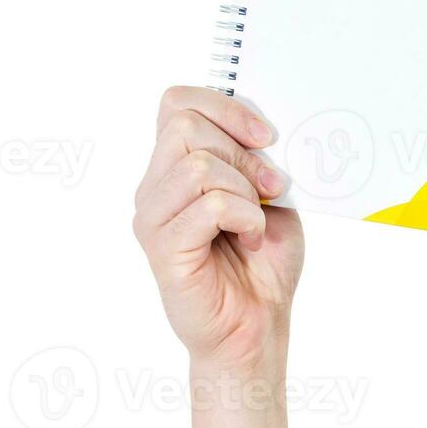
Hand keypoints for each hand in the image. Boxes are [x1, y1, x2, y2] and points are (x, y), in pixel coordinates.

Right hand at [134, 87, 303, 376]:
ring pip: (198, 165)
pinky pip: (208, 205)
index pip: (177, 102)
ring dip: (246, 190)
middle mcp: (154, 187)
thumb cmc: (262, 262)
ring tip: (258, 222)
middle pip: (186, 126)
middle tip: (273, 189)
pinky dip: (245, 217)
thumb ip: (257, 157)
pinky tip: (251, 240)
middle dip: (243, 152)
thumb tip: (267, 126)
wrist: (257, 325)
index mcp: (175, 166)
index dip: (226, 108)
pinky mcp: (163, 248)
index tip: (268, 137)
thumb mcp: (270, 195)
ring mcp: (153, 217)